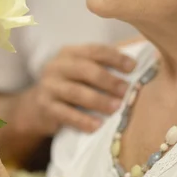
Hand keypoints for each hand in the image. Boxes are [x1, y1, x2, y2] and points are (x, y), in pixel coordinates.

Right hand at [14, 44, 135, 135]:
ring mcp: (49, 86)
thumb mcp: (82, 71)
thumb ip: (103, 66)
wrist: (37, 107)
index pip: (95, 50)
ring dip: (99, 100)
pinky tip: (97, 125)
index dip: (115, 57)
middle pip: (85, 69)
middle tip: (126, 91)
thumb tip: (138, 65)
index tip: (133, 67)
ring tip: (116, 108)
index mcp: (70, 53)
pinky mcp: (45, 107)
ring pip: (76, 92)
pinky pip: (66, 114)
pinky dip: (83, 120)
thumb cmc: (71, 86)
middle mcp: (57, 66)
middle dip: (108, 80)